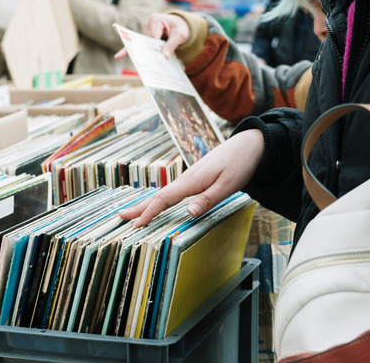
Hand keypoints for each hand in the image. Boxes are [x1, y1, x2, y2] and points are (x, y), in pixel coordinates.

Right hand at [114, 13, 190, 60]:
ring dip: (146, 53)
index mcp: (156, 20)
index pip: (152, 38)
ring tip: (142, 66)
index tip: (155, 60)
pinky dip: (128, 50)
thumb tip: (164, 56)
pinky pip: (137, 43)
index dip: (154, 49)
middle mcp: (148, 23)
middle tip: (145, 66)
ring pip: (143, 45)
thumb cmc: (181, 28)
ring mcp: (145, 29)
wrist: (182, 24)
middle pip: (146, 42)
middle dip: (148, 53)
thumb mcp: (180, 36)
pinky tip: (118, 56)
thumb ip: (172, 45)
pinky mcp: (144, 35)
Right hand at [119, 129, 264, 226]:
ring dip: (147, 203)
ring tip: (134, 213)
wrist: (249, 144)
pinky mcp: (195, 177)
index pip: (164, 199)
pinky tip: (159, 203)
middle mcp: (186, 178)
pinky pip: (172, 190)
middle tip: (121, 216)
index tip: (136, 225)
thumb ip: (207, 200)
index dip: (149, 212)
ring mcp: (189, 177)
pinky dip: (160, 199)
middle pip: (158, 195)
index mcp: (191, 181)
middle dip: (139, 207)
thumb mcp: (227, 186)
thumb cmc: (239, 164)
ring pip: (164, 193)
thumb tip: (188, 213)